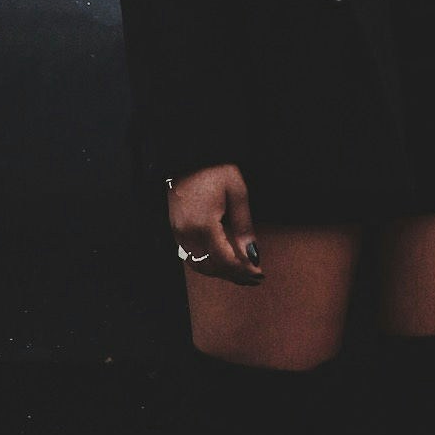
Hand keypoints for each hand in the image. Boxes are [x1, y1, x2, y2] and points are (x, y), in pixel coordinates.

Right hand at [168, 164, 261, 281]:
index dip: (243, 270)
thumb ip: (244, 226)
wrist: (188, 156)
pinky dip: (207, 264)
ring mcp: (178, 232)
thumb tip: (253, 253)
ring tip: (241, 274)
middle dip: (234, 275)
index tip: (259, 274)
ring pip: (199, 265)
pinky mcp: (175, 230)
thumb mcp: (237, 193)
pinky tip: (222, 263)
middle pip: (211, 267)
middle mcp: (187, 233)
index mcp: (204, 225)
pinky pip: (191, 256)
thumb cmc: (215, 170)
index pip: (225, 259)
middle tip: (254, 278)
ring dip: (220, 273)